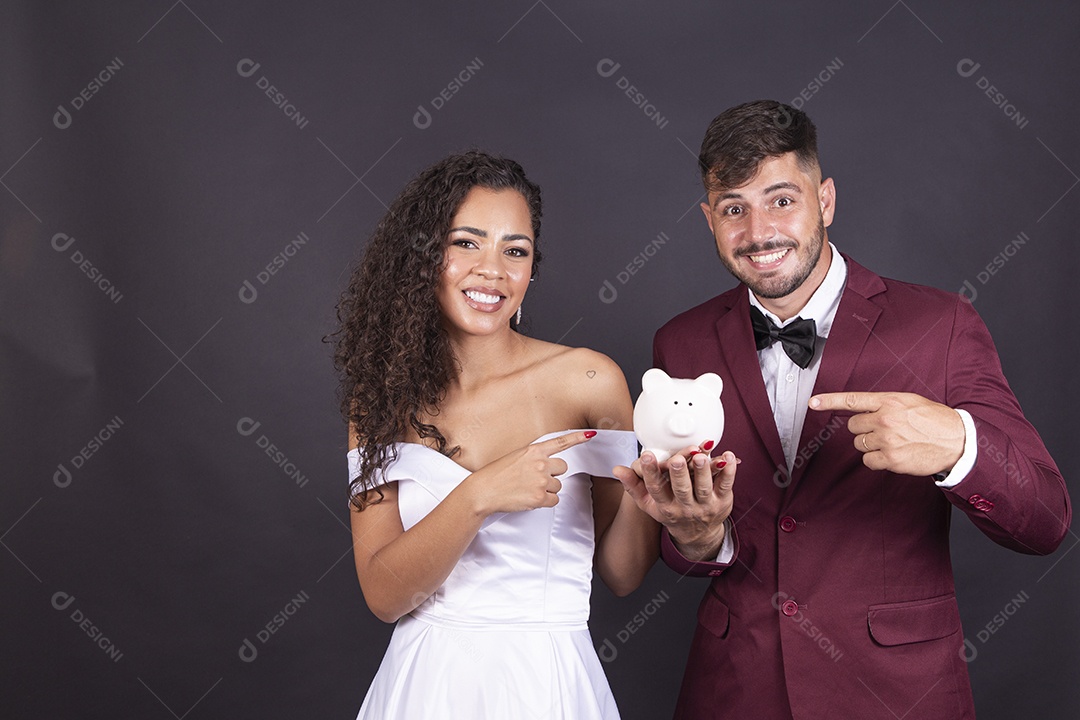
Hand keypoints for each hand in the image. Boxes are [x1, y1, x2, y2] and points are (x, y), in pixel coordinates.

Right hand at [463, 431, 594, 515]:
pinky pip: (554, 500)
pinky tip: (530, 498)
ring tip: (528, 489)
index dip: (578, 438)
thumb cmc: (496, 474)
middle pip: (563, 468)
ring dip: (548, 489)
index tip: (590, 434)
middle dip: (554, 474)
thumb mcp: (515, 457)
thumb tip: (547, 465)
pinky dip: (545, 501)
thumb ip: (534, 458)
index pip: (561, 442)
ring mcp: (541, 481)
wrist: (484, 491)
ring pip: (558, 486)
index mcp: (534, 451)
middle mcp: (540, 464)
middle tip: (536, 478)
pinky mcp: (539, 497)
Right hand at [613, 444, 736, 561]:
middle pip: (681, 489)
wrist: (697, 533)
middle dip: (678, 473)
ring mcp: (705, 505)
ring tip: (700, 455)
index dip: (650, 473)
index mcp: (665, 506)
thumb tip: (617, 469)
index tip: (646, 456)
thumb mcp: (649, 503)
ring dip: (703, 470)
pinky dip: (728, 470)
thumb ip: (633, 484)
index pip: (656, 489)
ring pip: (704, 487)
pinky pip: (726, 484)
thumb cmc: (671, 512)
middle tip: (676, 459)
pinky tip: (727, 456)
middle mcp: (685, 507)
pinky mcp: (723, 501)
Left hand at [809, 391, 964, 475]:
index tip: (813, 402)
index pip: (852, 400)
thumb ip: (885, 405)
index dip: (829, 401)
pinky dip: (877, 460)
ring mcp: (887, 440)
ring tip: (894, 442)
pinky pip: (868, 461)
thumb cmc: (935, 420)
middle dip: (864, 430)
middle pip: (853, 426)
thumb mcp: (910, 402)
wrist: (958, 441)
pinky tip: (893, 455)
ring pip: (860, 444)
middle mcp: (885, 419)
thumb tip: (864, 411)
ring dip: (871, 445)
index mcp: (889, 401)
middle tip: (884, 431)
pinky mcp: (891, 459)